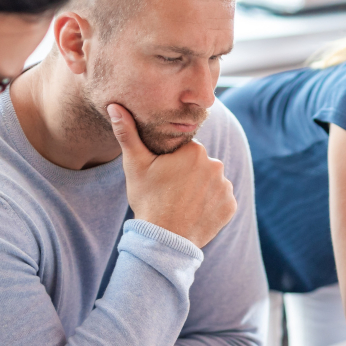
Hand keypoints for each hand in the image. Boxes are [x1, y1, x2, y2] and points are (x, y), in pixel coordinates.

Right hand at [107, 103, 235, 248]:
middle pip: (200, 166)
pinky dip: (211, 205)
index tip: (163, 176)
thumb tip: (114, 105)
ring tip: (182, 203)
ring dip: (201, 190)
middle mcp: (216, 164)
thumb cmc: (148, 200)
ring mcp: (225, 187)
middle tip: (171, 192)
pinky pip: (221, 201)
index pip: (185, 150)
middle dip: (188, 175)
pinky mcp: (231, 206)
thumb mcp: (134, 165)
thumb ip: (127, 133)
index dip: (172, 162)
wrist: (164, 239)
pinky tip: (195, 212)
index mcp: (195, 150)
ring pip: (211, 183)